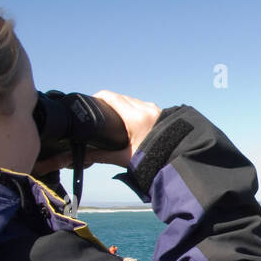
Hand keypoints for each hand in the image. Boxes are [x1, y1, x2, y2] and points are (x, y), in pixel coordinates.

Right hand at [31, 90, 160, 174]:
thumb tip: (83, 157)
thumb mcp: (124, 158)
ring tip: (114, 115)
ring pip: (133, 101)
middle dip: (110, 102)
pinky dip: (134, 109)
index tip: (91, 100)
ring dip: (123, 105)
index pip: (113, 98)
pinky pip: (143, 105)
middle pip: (122, 98)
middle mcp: (147, 109)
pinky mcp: (161, 113)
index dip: (99, 97)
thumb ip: (102, 156)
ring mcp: (155, 110)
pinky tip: (130, 118)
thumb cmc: (153, 162)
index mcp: (136, 117)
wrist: (177, 163)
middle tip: (100, 110)